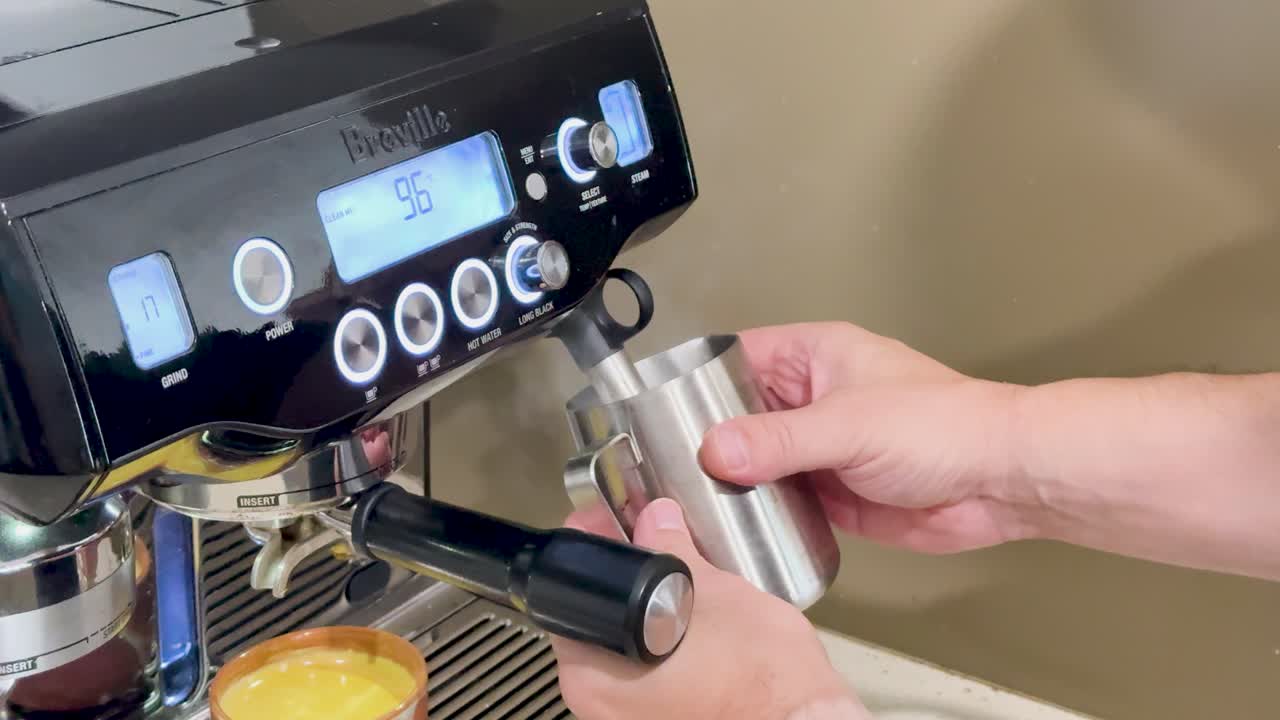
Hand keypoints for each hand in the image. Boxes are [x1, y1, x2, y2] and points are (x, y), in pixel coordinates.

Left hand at [552, 499, 867, 719]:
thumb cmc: (764, 682)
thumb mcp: (715, 592)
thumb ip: (674, 549)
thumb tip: (656, 521)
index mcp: (593, 671)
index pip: (572, 589)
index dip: (600, 543)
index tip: (618, 524)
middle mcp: (598, 703)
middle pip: (593, 617)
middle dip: (624, 577)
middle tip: (659, 549)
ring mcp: (625, 718)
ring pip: (622, 647)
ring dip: (646, 614)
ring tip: (686, 592)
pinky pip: (646, 675)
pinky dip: (663, 649)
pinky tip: (696, 632)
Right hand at [699, 322, 1026, 553]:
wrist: (1000, 482)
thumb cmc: (946, 427)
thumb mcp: (848, 425)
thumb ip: (779, 440)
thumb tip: (716, 448)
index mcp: (815, 357)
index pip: (736, 356)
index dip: (698, 379)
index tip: (660, 409)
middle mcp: (813, 399)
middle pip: (739, 413)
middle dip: (707, 438)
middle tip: (668, 465)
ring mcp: (821, 448)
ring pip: (757, 460)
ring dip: (732, 480)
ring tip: (690, 499)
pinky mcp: (833, 493)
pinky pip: (782, 500)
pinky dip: (760, 512)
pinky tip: (736, 525)